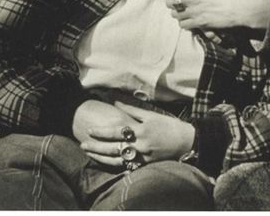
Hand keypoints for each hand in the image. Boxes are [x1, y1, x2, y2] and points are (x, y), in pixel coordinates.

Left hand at [79, 102, 195, 167]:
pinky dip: (115, 166)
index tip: (90, 130)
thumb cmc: (169, 126)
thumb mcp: (151, 115)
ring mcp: (143, 158)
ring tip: (90, 154)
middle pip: (114, 148)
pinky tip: (105, 163)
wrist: (186, 142)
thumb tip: (116, 101)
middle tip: (83, 145)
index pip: (117, 132)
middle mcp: (141, 145)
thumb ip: (132, 110)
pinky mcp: (146, 166)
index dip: (102, 132)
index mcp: (142, 130)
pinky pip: (127, 168)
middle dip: (97, 147)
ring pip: (117, 160)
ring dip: (101, 158)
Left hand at [161, 0, 269, 30]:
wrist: (242, 7)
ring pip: (176, 15)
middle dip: (170, 4)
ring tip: (181, 12)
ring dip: (177, 14)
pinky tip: (188, 21)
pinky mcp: (201, 23)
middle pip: (171, 3)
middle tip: (173, 4)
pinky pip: (184, 25)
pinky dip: (184, 23)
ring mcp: (197, 12)